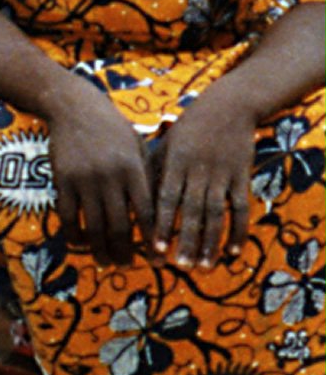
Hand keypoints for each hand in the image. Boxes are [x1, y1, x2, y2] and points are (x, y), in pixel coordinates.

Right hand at [46, 78, 152, 264]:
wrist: (72, 105)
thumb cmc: (112, 127)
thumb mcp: (137, 146)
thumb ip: (147, 177)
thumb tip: (162, 214)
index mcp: (133, 169)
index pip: (147, 214)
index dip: (152, 240)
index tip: (156, 259)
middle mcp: (109, 177)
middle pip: (120, 226)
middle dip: (125, 251)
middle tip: (126, 265)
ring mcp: (83, 178)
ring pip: (94, 225)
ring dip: (100, 249)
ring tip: (106, 262)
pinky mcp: (62, 178)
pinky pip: (67, 214)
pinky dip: (73, 233)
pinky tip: (79, 243)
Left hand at [152, 90, 257, 268]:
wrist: (228, 106)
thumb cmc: (189, 127)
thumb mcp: (166, 142)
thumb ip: (153, 168)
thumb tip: (133, 196)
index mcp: (174, 161)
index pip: (164, 199)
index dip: (160, 225)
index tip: (154, 250)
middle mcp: (196, 170)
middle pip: (190, 212)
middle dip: (184, 241)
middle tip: (179, 267)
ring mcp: (221, 175)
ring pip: (215, 214)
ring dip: (210, 243)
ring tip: (203, 267)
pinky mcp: (241, 178)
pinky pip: (239, 209)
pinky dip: (237, 232)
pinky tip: (232, 253)